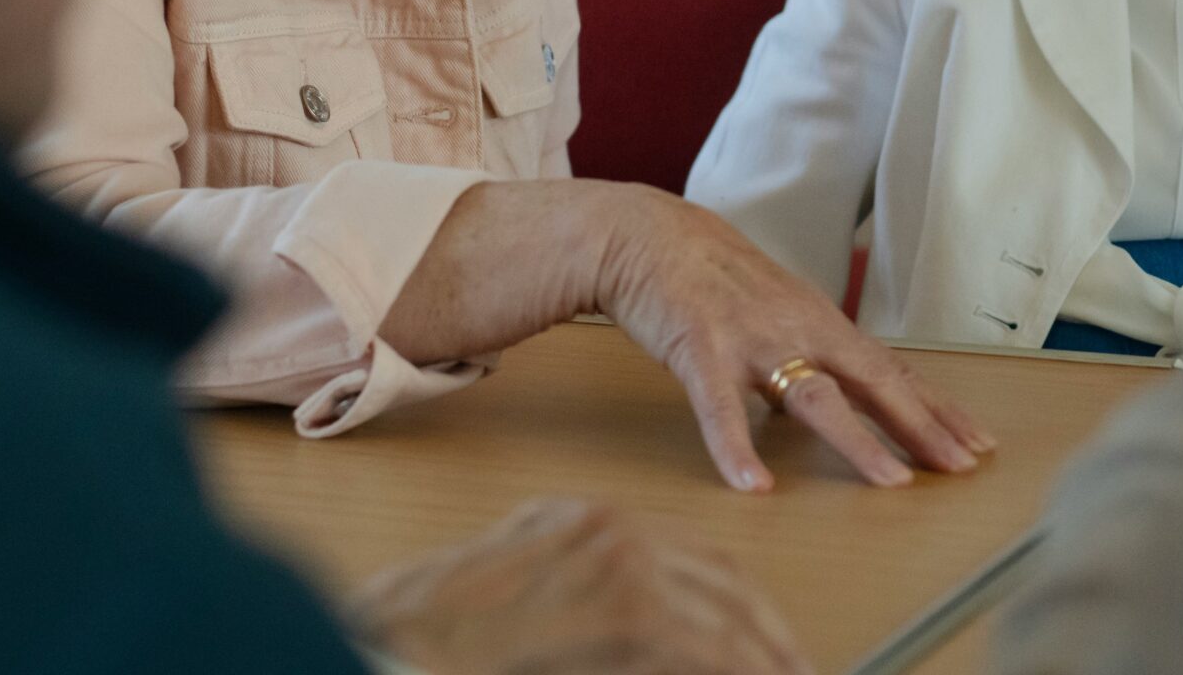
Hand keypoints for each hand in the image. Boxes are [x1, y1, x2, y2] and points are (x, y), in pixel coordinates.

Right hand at [354, 497, 811, 674]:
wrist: (388, 641)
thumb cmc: (433, 635)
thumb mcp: (525, 605)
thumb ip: (586, 609)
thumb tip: (664, 646)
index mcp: (583, 523)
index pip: (695, 562)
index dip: (743, 612)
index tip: (771, 649)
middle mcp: (608, 530)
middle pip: (723, 584)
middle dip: (766, 639)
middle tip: (795, 671)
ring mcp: (618, 564)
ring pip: (723, 619)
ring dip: (761, 658)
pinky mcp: (623, 608)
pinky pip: (704, 648)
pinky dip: (737, 669)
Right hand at [379, 180, 995, 492]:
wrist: (642, 234)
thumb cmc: (713, 279)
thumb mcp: (775, 312)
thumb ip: (809, 357)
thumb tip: (844, 406)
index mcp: (819, 321)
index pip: (891, 370)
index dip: (934, 408)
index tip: (976, 444)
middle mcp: (797, 328)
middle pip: (872, 381)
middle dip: (921, 424)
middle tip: (962, 465)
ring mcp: (752, 339)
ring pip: (814, 395)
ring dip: (856, 441)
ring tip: (890, 484)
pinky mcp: (699, 349)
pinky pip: (719, 407)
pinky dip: (736, 448)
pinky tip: (753, 486)